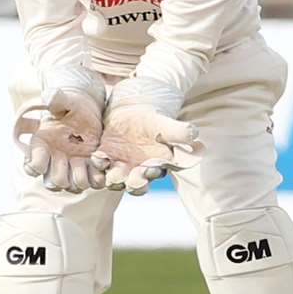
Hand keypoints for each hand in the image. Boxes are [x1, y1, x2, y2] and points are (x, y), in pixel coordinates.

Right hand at [12, 68, 105, 193]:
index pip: (32, 167)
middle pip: (53, 182)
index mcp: (41, 146)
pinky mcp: (89, 169)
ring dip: (81, 178)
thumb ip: (57, 99)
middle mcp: (54, 161)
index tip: (48, 154)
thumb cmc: (72, 106)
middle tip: (73, 160)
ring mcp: (72, 168)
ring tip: (87, 161)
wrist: (89, 112)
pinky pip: (92, 183)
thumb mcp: (64, 100)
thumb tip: (48, 97)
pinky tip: (100, 162)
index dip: (37, 165)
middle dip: (63, 175)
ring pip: (72, 186)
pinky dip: (97, 177)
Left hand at [89, 79, 202, 195]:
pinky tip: (97, 157)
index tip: (149, 169)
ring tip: (110, 174)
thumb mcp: (166, 125)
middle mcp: (136, 171)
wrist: (135, 110)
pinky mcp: (104, 156)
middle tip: (128, 180)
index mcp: (154, 166)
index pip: (153, 175)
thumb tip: (195, 134)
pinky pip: (99, 164)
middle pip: (133, 182)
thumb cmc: (155, 121)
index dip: (150, 174)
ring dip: (111, 177)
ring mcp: (119, 165)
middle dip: (131, 182)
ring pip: (114, 177)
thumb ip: (179, 132)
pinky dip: (97, 163)